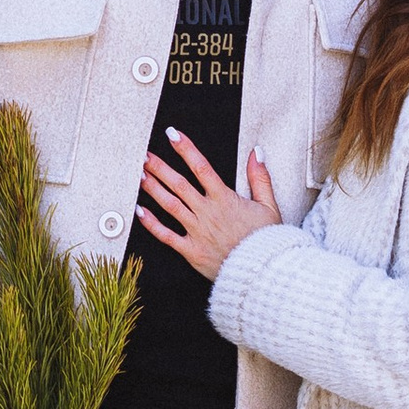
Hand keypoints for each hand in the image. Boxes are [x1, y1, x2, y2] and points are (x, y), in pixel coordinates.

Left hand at [136, 134, 281, 279]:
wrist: (262, 273)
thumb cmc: (267, 241)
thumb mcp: (269, 206)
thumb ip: (260, 178)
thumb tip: (256, 152)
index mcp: (225, 199)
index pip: (202, 167)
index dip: (186, 149)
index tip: (173, 135)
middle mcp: (208, 212)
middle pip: (179, 184)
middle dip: (160, 167)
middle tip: (144, 155)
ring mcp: (197, 231)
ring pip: (170, 205)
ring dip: (153, 189)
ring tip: (139, 175)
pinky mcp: (191, 251)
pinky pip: (167, 236)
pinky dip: (151, 224)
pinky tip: (139, 211)